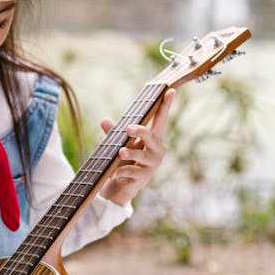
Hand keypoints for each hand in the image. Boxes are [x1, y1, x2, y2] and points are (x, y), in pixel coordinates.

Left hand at [99, 88, 174, 206]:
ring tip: (120, 153)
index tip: (170, 90)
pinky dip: (120, 171)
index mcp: (153, 137)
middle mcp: (157, 149)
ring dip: (130, 153)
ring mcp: (152, 164)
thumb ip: (113, 132)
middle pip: (151, 136)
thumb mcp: (118, 142)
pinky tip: (113, 172)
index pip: (160, 119)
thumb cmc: (125, 158)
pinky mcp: (144, 177)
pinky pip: (132, 171)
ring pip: (141, 156)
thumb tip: (104, 120)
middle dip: (140, 131)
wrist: (122, 183)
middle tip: (128, 128)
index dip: (165, 105)